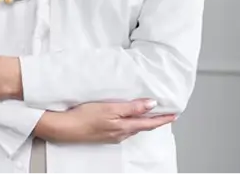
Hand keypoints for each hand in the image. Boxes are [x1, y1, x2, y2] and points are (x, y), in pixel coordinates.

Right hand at [34, 99, 176, 143]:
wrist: (65, 128)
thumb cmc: (85, 116)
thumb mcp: (110, 108)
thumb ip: (132, 107)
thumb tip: (151, 105)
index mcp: (125, 127)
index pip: (149, 123)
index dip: (162, 118)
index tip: (174, 114)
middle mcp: (121, 133)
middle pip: (142, 126)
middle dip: (154, 120)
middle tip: (164, 113)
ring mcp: (112, 135)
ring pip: (132, 127)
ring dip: (142, 121)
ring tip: (148, 113)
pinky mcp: (103, 133)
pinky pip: (122, 128)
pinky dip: (130, 122)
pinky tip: (126, 117)